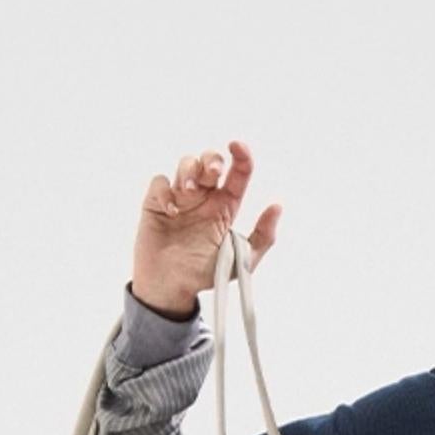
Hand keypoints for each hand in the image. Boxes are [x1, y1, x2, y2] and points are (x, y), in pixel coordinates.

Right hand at [131, 140, 280, 315]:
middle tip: (213, 175)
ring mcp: (180, 198)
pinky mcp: (157, 203)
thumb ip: (262, 237)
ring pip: (186, 164)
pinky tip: (172, 210)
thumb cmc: (205, 273)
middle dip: (211, 160)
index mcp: (225, 206)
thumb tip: (277, 206)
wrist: (174, 287)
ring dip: (189, 171)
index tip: (238, 147)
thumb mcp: (242, 261)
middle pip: (210, 161)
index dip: (240, 156)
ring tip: (190, 192)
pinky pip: (160, 182)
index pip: (237, 174)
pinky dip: (165, 190)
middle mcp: (204, 197)